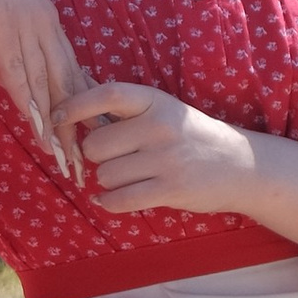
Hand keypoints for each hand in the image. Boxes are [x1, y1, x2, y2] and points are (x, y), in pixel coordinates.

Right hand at [0, 0, 86, 172]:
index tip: (90, 139)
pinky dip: (28, 102)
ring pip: (45, 86)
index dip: (81, 109)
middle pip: (66, 86)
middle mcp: (44, 26)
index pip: (70, 72)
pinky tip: (35, 126)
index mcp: (48, 20)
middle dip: (75, 129)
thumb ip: (8, 36)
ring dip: (55, 127)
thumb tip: (10, 64)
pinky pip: (16, 72)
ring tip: (63, 159)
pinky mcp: (0, 25)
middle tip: (83, 164)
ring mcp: (24, 25)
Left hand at [56, 81, 257, 215]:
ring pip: (105, 175)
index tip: (57, 116)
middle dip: (96, 156)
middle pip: (95, 145)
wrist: (240, 165)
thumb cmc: (192, 137)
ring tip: (127, 177)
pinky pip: (119, 200)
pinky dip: (109, 202)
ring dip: (107, 181)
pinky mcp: (170, 189)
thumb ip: (125, 112)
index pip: (107, 95)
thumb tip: (74, 108)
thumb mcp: (164, 111)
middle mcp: (160, 126)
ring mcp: (166, 159)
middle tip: (114, 158)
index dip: (75, 105)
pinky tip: (111, 198)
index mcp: (156, 101)